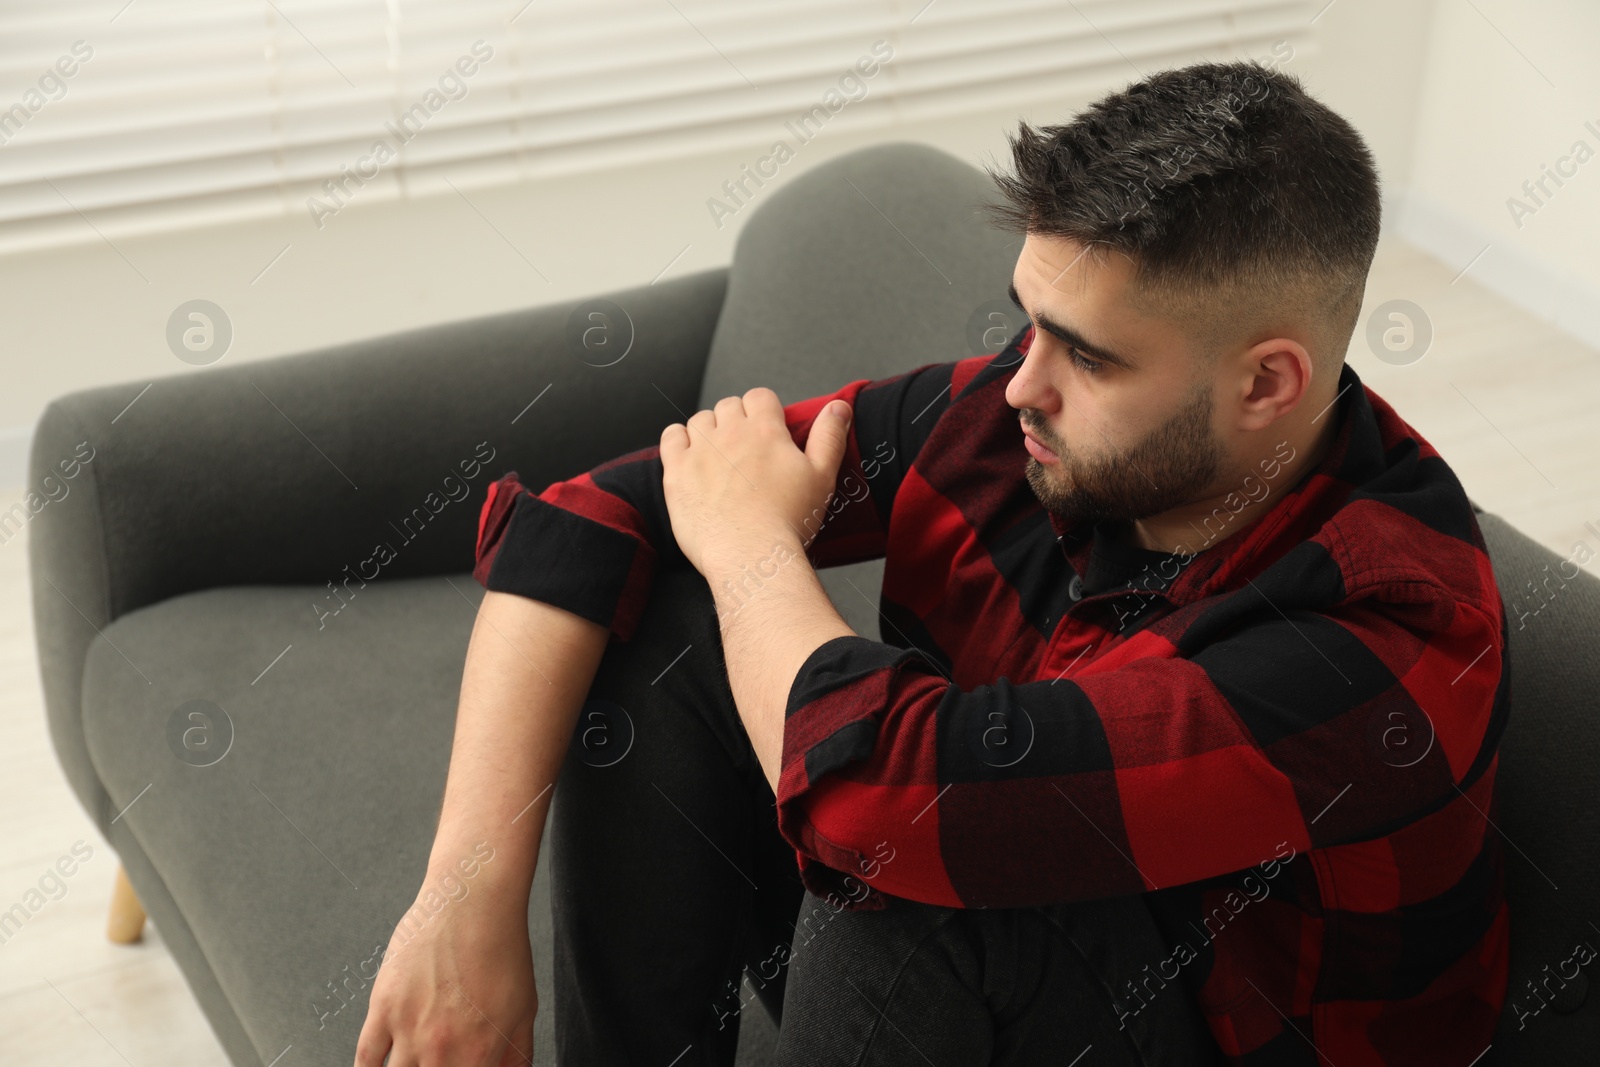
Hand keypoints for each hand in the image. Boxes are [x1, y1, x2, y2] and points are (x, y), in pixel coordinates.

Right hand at [355, 880, 535, 1066]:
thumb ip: (516, 1057)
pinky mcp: (383, 1008)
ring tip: (412, 1065)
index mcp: (478, 1055)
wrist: (473, 901)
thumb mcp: (524, 1010)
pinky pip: (365, 1058)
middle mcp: (441, 1049)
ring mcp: (408, 1030)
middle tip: (435, 1064)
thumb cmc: (501, 949)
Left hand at [660, 387, 851, 574]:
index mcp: (765, 430)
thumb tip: (838, 407)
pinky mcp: (677, 472)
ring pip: (700, 419)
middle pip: (729, 405)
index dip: (764, 409)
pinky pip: (671, 437)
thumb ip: (830, 436)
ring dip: (709, 429)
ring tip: (719, 455)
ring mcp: (700, 451)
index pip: (760, 396)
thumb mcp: (822, 476)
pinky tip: (689, 454)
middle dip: (737, 419)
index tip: (767, 428)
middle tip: (746, 448)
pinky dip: (678, 439)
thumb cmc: (788, 522)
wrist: (751, 555)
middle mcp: (730, 433)